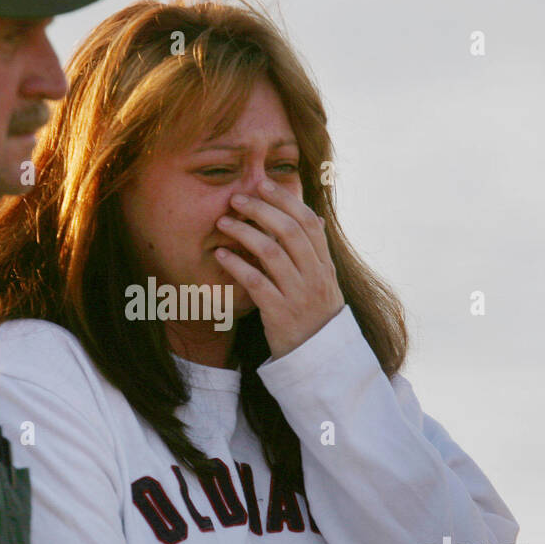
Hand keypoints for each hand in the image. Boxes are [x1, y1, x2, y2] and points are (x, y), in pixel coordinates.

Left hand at [214, 179, 344, 359]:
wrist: (319, 360)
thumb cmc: (314, 316)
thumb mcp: (324, 282)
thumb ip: (315, 252)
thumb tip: (314, 218)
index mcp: (324, 265)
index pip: (308, 222)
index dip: (286, 200)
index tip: (263, 183)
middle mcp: (315, 277)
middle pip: (289, 232)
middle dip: (262, 210)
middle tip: (237, 198)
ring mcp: (298, 296)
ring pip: (272, 254)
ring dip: (244, 233)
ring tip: (223, 222)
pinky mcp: (280, 314)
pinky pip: (256, 284)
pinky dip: (237, 266)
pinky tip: (220, 256)